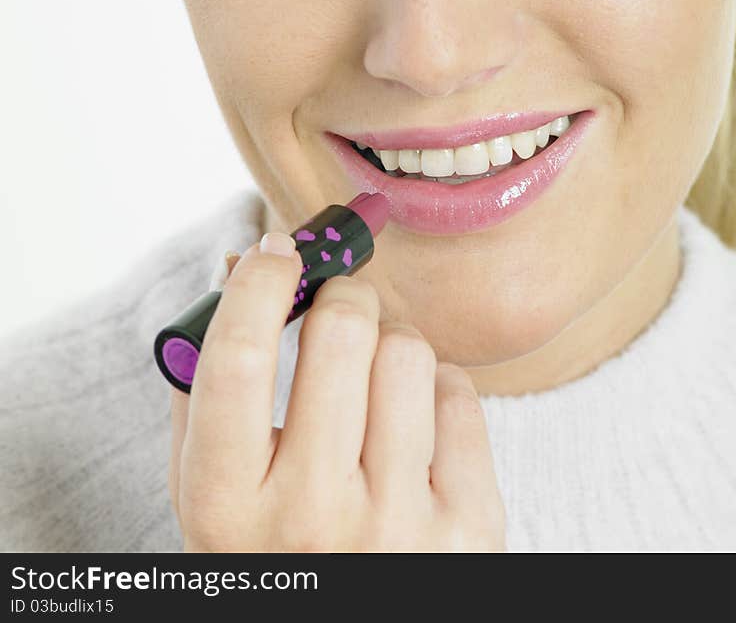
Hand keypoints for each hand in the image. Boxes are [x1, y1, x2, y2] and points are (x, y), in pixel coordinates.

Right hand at [168, 235, 506, 551]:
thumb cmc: (273, 541)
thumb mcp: (214, 484)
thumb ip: (208, 382)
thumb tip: (241, 264)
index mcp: (228, 508)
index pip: (237, 359)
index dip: (259, 284)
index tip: (277, 250)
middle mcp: (312, 521)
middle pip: (341, 335)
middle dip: (341, 295)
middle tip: (339, 304)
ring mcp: (398, 528)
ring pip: (408, 352)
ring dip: (391, 341)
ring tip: (377, 377)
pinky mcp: (469, 529)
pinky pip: (461, 391)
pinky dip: (437, 386)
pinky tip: (416, 424)